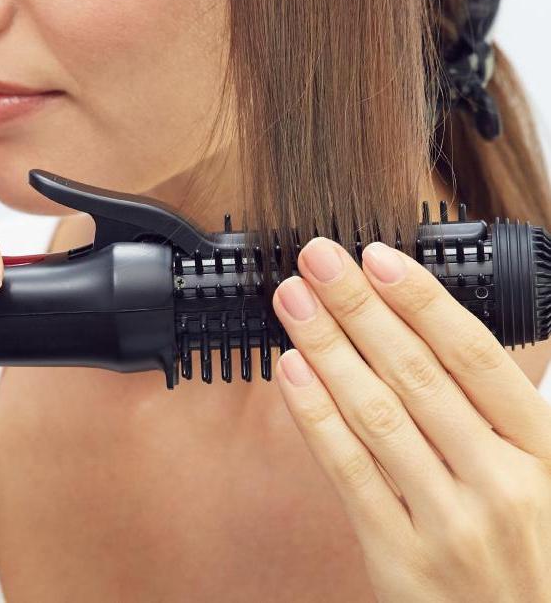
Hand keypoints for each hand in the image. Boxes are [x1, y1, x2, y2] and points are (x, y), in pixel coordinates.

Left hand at [272, 237, 550, 601]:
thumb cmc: (528, 546)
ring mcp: (450, 522)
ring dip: (327, 348)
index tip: (376, 257)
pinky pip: (350, 472)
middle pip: (415, 374)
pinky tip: (291, 371)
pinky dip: (316, 416)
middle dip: (358, 308)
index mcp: (541, 449)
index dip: (421, 300)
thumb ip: (491, 409)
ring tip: (294, 302)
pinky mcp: (400, 557)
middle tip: (317, 260)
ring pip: (376, 415)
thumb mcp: (539, 474)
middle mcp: (499, 481)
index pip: (473, 355)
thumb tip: (426, 327)